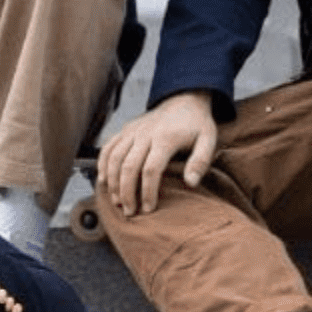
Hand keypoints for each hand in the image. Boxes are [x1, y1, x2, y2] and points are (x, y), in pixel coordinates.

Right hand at [96, 91, 216, 216]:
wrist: (184, 99)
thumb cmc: (197, 125)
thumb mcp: (208, 140)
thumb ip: (200, 162)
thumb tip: (190, 183)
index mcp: (165, 138)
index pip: (151, 169)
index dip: (147, 192)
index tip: (148, 209)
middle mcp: (145, 133)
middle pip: (128, 166)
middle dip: (126, 192)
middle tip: (130, 212)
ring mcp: (133, 130)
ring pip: (114, 158)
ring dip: (112, 182)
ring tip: (117, 202)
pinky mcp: (126, 129)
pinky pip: (108, 147)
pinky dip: (102, 164)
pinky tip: (103, 181)